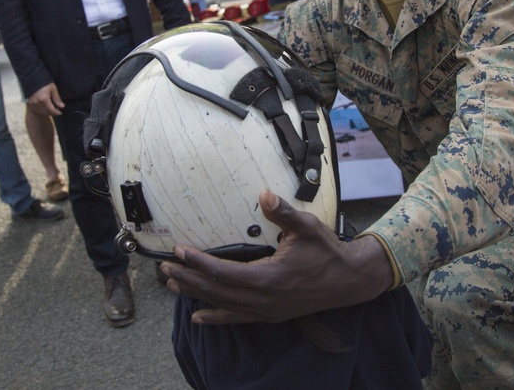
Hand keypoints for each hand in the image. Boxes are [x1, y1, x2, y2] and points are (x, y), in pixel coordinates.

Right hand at [26, 82, 64, 116]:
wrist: (34, 78)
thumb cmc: (44, 82)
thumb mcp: (53, 88)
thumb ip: (57, 99)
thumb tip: (62, 106)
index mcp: (43, 99)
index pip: (51, 110)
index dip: (57, 113)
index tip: (60, 112)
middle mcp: (37, 102)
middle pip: (46, 112)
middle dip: (52, 113)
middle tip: (57, 109)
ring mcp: (32, 103)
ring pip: (41, 113)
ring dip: (47, 112)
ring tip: (52, 108)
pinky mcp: (30, 102)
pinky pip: (36, 110)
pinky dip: (41, 111)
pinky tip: (45, 107)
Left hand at [160, 190, 393, 324]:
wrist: (349, 281)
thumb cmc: (327, 251)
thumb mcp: (306, 227)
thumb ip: (282, 212)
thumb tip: (264, 194)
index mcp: (268, 279)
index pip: (222, 272)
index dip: (197, 262)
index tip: (179, 251)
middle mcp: (263, 300)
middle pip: (215, 291)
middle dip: (188, 278)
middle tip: (163, 267)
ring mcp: (266, 311)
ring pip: (222, 305)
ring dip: (195, 295)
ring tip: (171, 284)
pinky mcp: (270, 315)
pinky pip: (237, 318)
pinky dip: (215, 317)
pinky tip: (198, 317)